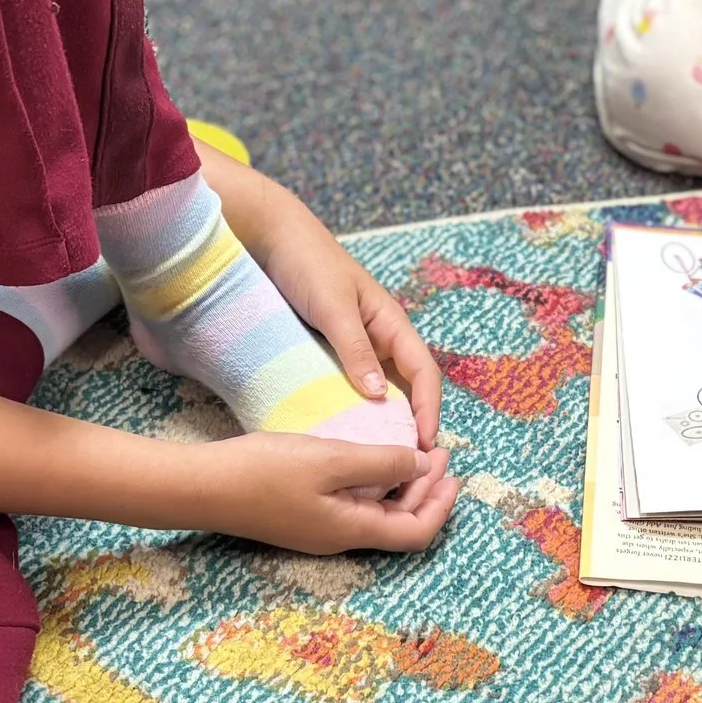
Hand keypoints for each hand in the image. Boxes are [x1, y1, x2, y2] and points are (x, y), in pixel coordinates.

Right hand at [199, 433, 459, 553]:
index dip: (441, 505)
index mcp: (353, 529)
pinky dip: (373, 484)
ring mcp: (319, 529)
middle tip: (435, 451)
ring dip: (400, 485)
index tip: (451, 469)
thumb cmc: (265, 471)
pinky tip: (367, 457)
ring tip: (408, 451)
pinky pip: (353, 506)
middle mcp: (340, 538)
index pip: (416, 532)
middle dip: (425, 490)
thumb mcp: (330, 458)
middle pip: (399, 524)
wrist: (203, 486)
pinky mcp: (302, 516)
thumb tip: (420, 465)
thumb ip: (380, 462)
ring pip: (376, 514)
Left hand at [206, 153, 442, 448]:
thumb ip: (355, 349)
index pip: (425, 373)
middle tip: (404, 464)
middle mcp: (379, 339)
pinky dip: (353, 410)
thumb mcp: (334, 307)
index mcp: (391, 324)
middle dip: (412, 423)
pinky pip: (349, 386)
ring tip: (375, 457)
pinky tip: (342, 432)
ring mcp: (355, 346)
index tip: (425, 445)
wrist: (271, 238)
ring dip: (382, 421)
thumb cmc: (309, 264)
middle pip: (407, 388)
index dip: (430, 409)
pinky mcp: (330, 351)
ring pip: (379, 391)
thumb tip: (380, 396)